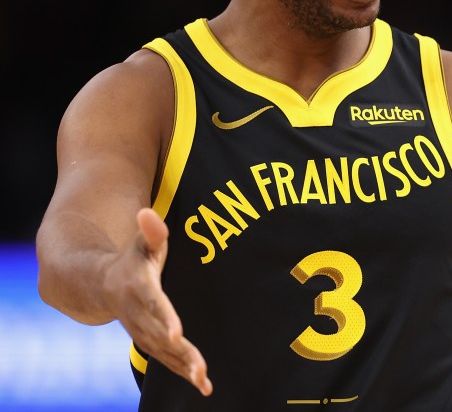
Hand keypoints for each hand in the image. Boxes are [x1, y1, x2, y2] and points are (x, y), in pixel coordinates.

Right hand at [103, 208, 212, 395]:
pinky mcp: (150, 342)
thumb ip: (150, 231)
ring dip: (184, 368)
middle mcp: (138, 315)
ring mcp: (142, 331)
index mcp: (138, 289)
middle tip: (200, 367)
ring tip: (204, 380)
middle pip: (160, 336)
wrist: (100, 286)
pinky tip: (204, 385)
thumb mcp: (141, 244)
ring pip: (164, 354)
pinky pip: (167, 361)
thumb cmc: (133, 260)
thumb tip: (147, 212)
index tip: (176, 334)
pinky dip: (184, 372)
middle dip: (180, 352)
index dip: (165, 318)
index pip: (153, 304)